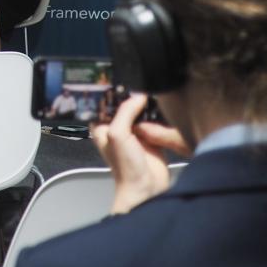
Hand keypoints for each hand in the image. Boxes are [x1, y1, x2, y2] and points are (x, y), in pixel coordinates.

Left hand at [91, 93, 190, 213]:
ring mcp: (135, 133)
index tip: (125, 79)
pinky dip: (159, 117)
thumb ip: (125, 112)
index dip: (114, 92)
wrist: (146, 187)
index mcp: (103, 126)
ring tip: (154, 95)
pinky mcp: (152, 138)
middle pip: (126, 105)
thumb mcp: (118, 134)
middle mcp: (118, 128)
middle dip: (134, 98)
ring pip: (141, 112)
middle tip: (143, 85)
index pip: (106, 102)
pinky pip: (156, 122)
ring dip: (148, 107)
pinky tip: (164, 109)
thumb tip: (138, 96)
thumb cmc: (125, 167)